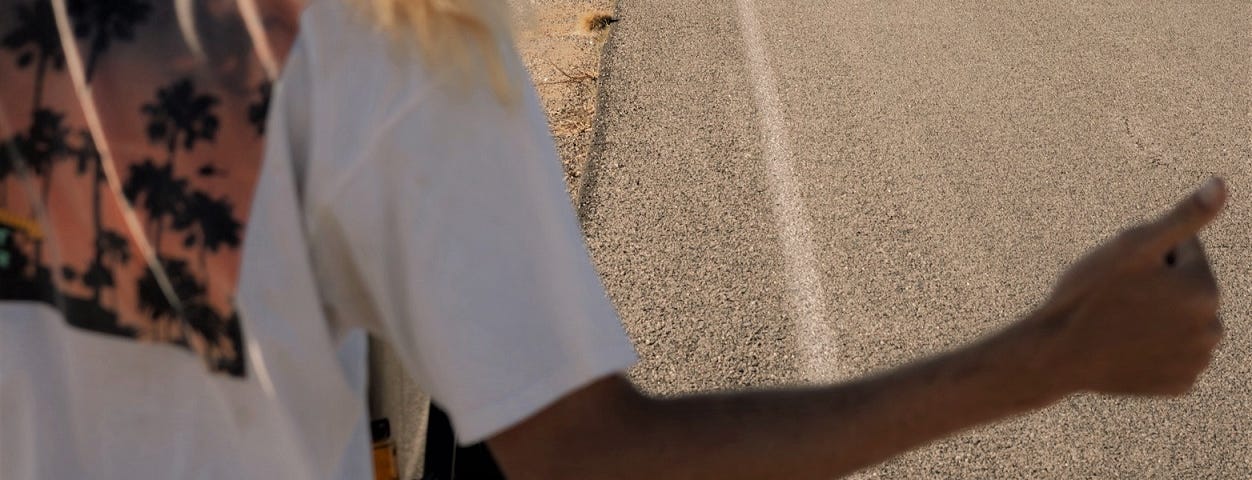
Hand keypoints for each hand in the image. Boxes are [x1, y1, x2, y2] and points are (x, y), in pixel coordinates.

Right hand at [1032, 178, 1226, 396]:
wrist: (1056, 354)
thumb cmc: (1088, 295)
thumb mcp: (1131, 246)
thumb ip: (1184, 217)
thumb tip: (1222, 184)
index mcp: (1205, 289)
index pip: (1184, 251)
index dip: (1147, 254)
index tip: (1121, 271)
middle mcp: (1212, 327)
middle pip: (1185, 289)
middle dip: (1158, 285)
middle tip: (1116, 296)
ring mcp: (1197, 359)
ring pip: (1181, 321)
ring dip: (1158, 316)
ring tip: (1118, 321)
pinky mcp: (1181, 383)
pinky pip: (1174, 353)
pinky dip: (1156, 348)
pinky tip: (1127, 346)